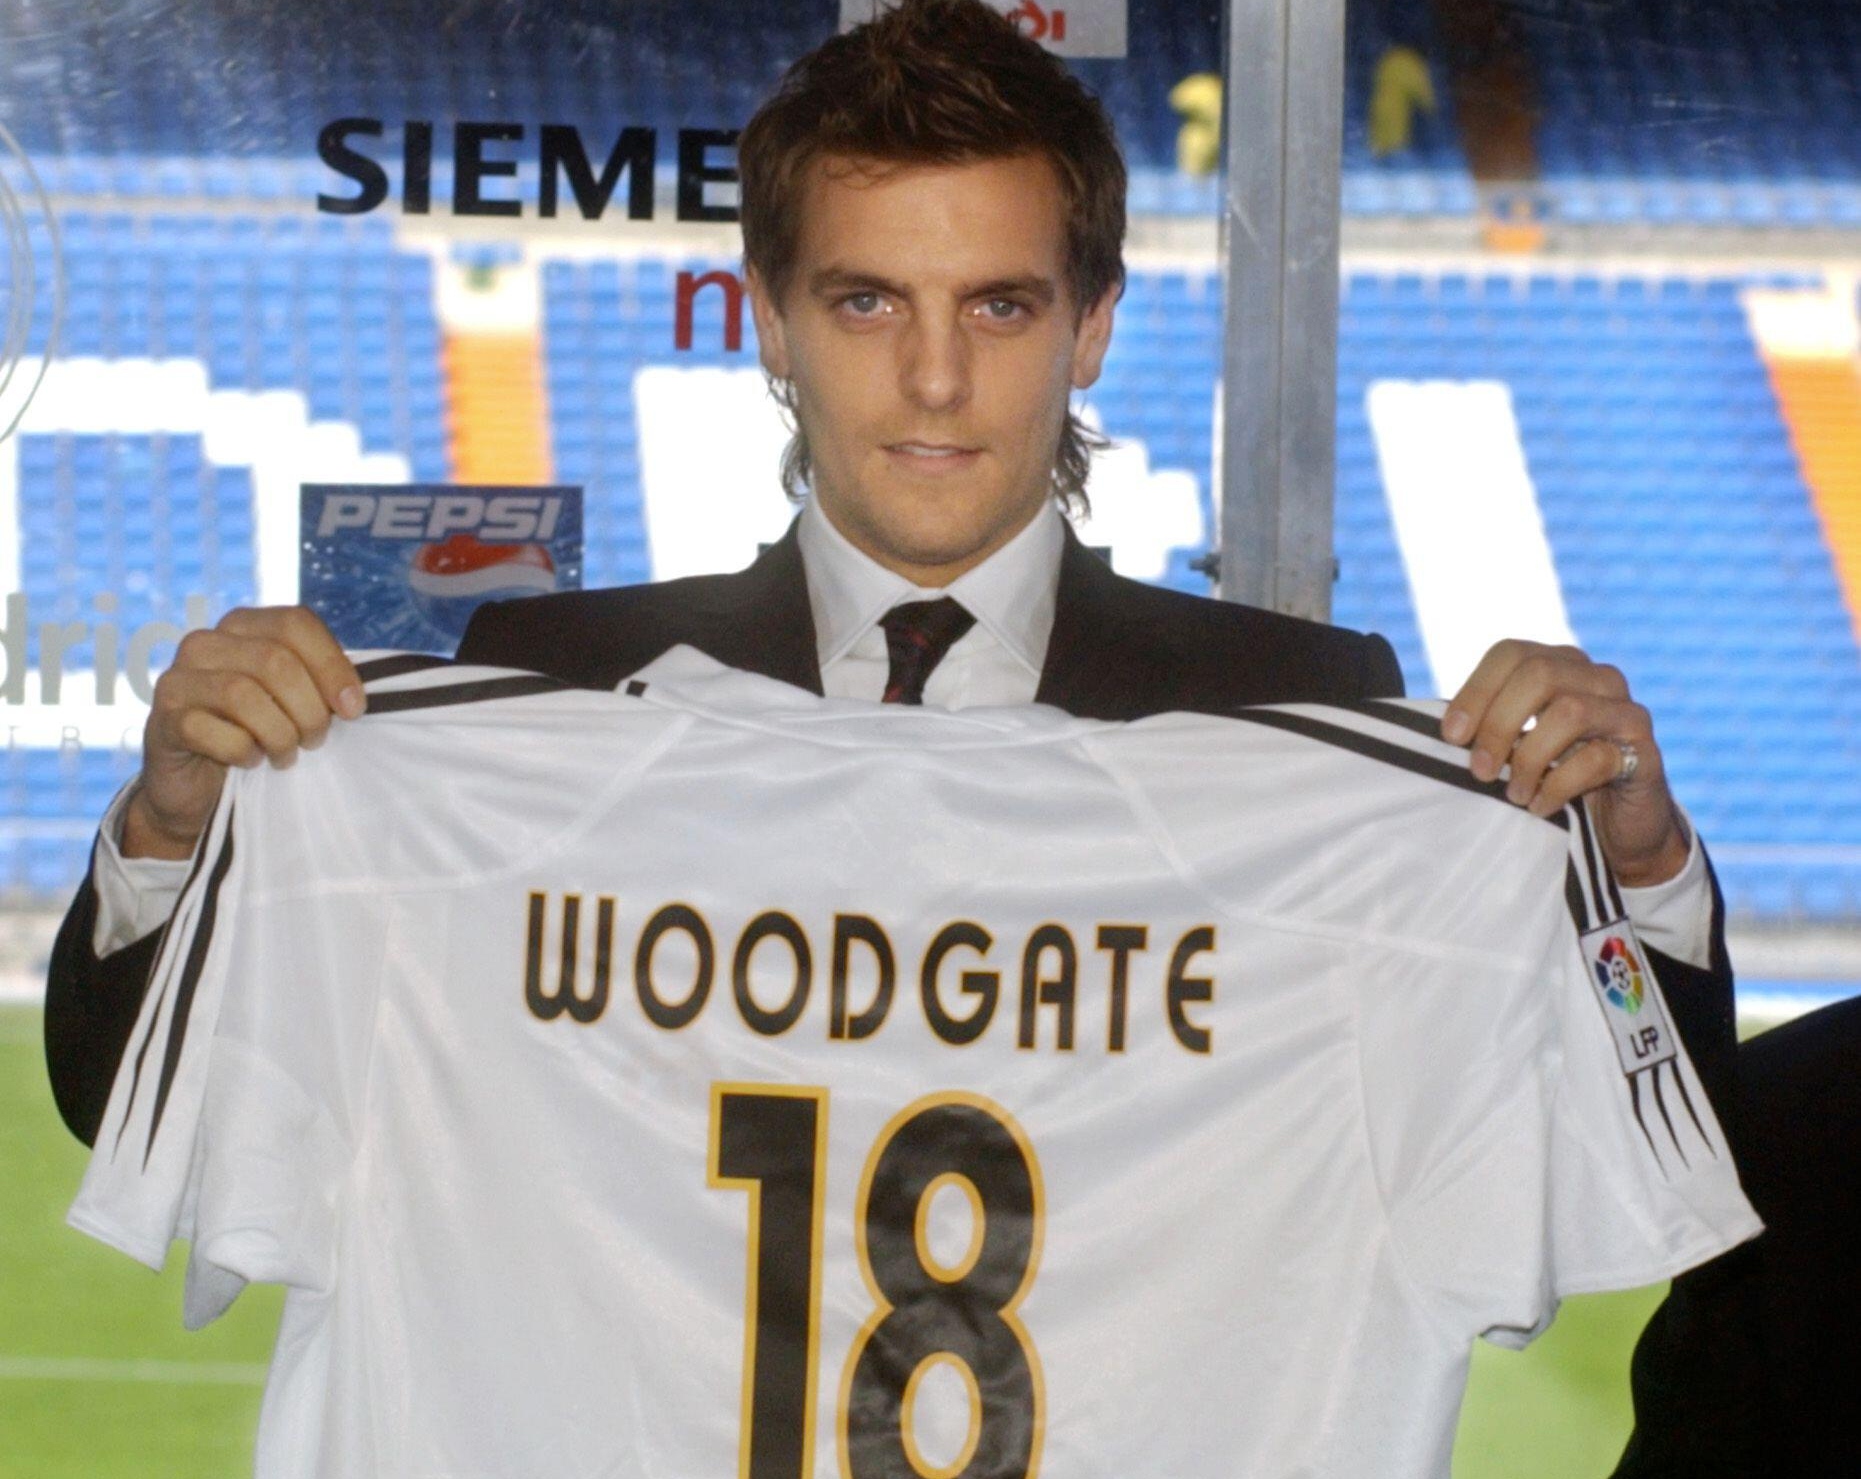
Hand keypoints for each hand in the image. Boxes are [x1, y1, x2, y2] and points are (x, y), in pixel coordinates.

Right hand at [123, 607, 362, 859]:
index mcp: (242, 626)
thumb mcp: (293, 700)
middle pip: (275, 661)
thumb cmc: (256, 733)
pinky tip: (250, 761)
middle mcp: (205, 643)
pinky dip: (245, 753)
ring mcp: (178, 679)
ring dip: (279, 735)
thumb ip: (320, 683)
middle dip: (309, 709)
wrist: (198, 785)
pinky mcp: (163, 720)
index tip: (353, 709)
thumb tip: (353, 699)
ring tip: (286, 754)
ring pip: (243, 696)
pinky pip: (216, 733)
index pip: (295, 623)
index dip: (333, 666)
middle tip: (315, 739)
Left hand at [1442, 640, 1689, 888]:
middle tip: (1481, 771)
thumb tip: (1441, 728)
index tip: (1451, 736)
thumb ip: (1487, 726)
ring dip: (1529, 759)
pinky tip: (1539, 806)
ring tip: (1514, 794)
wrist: (1618, 827)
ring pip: (1569, 712)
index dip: (1475, 690)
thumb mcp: (1515, 745)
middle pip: (1539, 674)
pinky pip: (1596, 759)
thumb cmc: (1554, 777)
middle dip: (1498, 724)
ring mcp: (1626, 712)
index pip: (1511, 653)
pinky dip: (1558, 786)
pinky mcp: (1644, 752)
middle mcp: (1597, 678)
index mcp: (1560, 666)